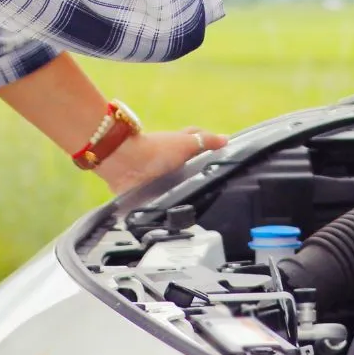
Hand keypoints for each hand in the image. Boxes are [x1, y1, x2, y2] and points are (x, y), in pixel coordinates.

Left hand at [95, 127, 227, 195]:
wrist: (126, 165)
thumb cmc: (156, 150)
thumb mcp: (185, 144)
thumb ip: (204, 142)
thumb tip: (226, 139)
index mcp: (177, 145)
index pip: (195, 140)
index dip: (206, 143)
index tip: (221, 150)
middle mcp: (167, 159)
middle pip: (184, 162)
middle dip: (195, 171)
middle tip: (213, 184)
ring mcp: (156, 176)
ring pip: (173, 183)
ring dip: (181, 191)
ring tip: (198, 205)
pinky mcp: (146, 193)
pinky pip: (159, 200)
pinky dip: (166, 206)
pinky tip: (175, 215)